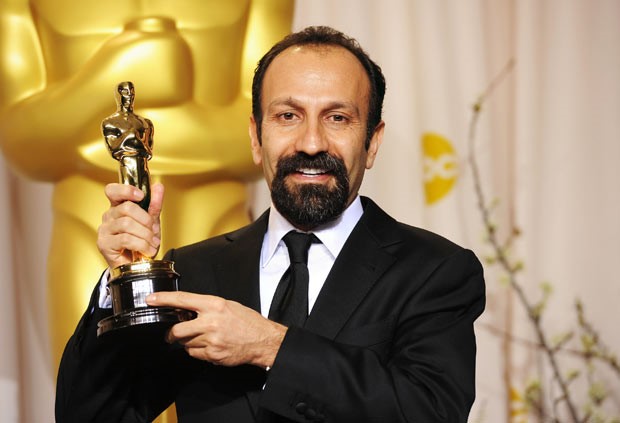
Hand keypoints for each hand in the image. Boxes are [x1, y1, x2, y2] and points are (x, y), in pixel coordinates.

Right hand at [96, 182, 163, 268]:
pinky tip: (147, 250)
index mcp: (118, 207)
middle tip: (154, 230)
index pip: (112, 191)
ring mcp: (104, 230)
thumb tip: (158, 186)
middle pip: (127, 208)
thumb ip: (154, 205)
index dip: (126, 190)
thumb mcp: (151, 222)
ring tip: (153, 243)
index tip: (141, 195)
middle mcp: (108, 216)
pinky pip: (125, 239)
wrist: (137, 266)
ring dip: (146, 235)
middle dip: (146, 220)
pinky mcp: (104, 244)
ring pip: (127, 224)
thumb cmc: (141, 242)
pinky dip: (141, 244)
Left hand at [147, 291, 286, 368]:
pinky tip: (210, 346)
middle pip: (177, 329)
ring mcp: (211, 340)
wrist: (262, 340)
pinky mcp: (212, 354)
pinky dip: (197, 351)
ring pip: (185, 343)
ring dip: (188, 342)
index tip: (151, 299)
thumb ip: (206, 307)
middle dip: (171, 334)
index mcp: (214, 305)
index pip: (182, 300)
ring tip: (203, 338)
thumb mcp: (227, 305)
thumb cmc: (247, 321)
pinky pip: (194, 354)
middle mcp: (210, 322)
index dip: (163, 299)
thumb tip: (185, 310)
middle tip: (171, 334)